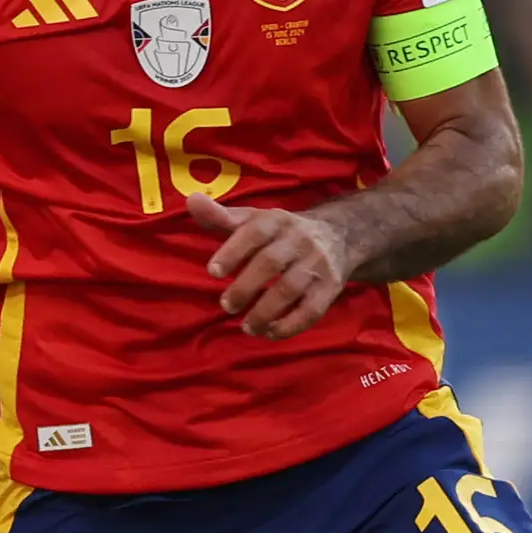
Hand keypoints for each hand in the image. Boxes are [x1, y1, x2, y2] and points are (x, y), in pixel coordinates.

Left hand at [185, 194, 351, 339]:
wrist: (339, 235)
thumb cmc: (281, 232)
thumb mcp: (253, 219)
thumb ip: (220, 216)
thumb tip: (191, 200)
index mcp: (276, 220)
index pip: (253, 233)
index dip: (232, 251)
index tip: (212, 272)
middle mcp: (299, 240)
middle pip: (270, 262)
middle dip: (245, 287)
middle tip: (227, 305)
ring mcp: (317, 264)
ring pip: (291, 288)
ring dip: (265, 311)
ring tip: (247, 326)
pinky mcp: (330, 288)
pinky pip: (312, 310)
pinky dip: (291, 325)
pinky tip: (271, 332)